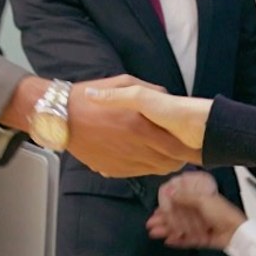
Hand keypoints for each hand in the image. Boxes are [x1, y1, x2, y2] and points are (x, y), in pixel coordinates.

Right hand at [65, 75, 195, 176]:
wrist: (59, 117)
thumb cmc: (90, 96)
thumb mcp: (124, 82)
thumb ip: (150, 90)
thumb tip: (166, 95)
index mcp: (140, 127)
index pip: (176, 147)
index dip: (189, 148)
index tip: (196, 144)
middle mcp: (134, 148)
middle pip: (169, 162)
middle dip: (180, 158)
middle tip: (185, 151)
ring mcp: (123, 162)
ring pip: (155, 170)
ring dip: (165, 164)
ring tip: (169, 155)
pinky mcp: (113, 170)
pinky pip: (138, 173)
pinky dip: (146, 167)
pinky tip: (147, 157)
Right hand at [146, 172, 246, 249]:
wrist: (235, 232)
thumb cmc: (223, 213)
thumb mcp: (202, 200)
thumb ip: (185, 197)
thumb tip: (170, 192)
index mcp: (200, 200)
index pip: (179, 202)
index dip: (167, 207)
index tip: (157, 210)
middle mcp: (199, 212)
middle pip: (177, 217)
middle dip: (164, 220)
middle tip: (151, 224)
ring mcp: (200, 226)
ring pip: (180, 228)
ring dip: (167, 230)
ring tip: (155, 233)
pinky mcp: (202, 238)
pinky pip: (187, 240)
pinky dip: (178, 240)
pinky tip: (168, 240)